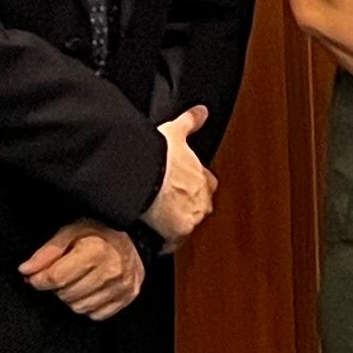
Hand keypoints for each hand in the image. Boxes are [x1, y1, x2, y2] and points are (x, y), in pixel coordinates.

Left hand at [20, 219, 147, 320]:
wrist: (133, 240)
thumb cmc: (98, 234)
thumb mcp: (69, 232)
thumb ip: (46, 253)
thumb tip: (26, 270)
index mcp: (95, 251)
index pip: (55, 277)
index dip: (39, 279)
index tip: (35, 277)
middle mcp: (111, 270)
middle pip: (66, 294)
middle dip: (57, 287)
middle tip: (62, 274)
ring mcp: (121, 286)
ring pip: (79, 307)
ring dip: (72, 297)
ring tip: (77, 281)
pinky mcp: (127, 297)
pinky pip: (96, 315)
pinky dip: (88, 305)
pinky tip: (90, 290)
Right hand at [145, 106, 214, 247]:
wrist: (145, 178)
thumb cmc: (160, 157)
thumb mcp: (176, 133)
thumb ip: (190, 121)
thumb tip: (201, 111)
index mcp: (205, 180)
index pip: (207, 185)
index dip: (194, 184)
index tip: (181, 184)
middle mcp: (203, 202)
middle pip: (199, 208)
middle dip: (186, 206)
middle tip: (167, 203)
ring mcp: (191, 219)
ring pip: (186, 225)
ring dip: (175, 223)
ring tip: (158, 220)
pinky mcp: (177, 234)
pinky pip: (172, 242)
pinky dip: (164, 240)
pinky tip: (152, 236)